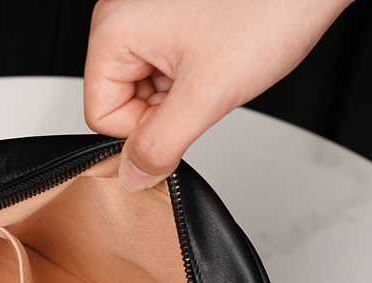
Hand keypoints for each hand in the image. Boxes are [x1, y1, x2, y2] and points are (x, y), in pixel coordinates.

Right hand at [84, 0, 352, 189]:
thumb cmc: (269, 6)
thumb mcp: (207, 94)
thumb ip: (161, 145)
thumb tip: (132, 176)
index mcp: (115, 29)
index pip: (102, 115)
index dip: (140, 133)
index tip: (177, 124)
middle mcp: (124, 16)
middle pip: (122, 102)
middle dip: (163, 112)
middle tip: (204, 91)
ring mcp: (149, 14)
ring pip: (147, 89)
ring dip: (181, 96)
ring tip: (215, 69)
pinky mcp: (172, 17)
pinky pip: (165, 69)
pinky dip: (192, 78)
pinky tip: (218, 62)